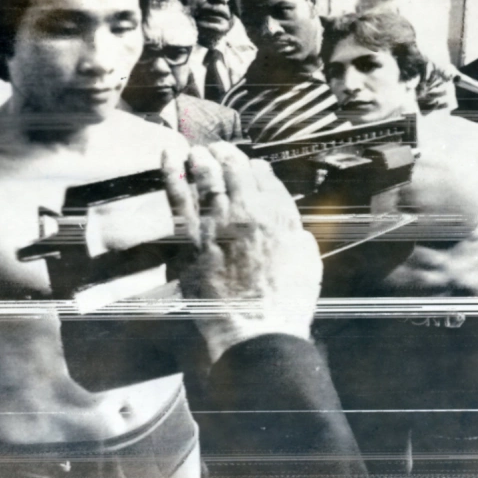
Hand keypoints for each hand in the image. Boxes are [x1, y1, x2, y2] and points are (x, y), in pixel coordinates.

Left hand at [162, 142, 321, 362]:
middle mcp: (249, 210)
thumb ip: (298, 234)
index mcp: (278, 214)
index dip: (255, 168)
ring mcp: (218, 221)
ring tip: (198, 150)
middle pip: (236, 169)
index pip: (264, 177)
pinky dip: (172, 173)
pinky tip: (168, 156)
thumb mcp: (308, 261)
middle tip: (220, 150)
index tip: (250, 167)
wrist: (257, 327)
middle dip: (228, 155)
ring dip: (202, 158)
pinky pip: (179, 197)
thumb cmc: (285, 302)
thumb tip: (291, 225)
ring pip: (208, 176)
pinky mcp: (191, 237)